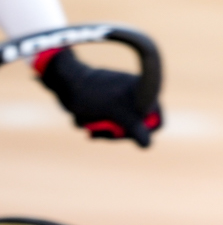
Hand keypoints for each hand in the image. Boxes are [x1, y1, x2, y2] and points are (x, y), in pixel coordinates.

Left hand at [35, 47, 162, 147]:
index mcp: (146, 92)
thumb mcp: (118, 114)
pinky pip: (103, 121)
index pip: (155, 121)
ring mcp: (119, 99)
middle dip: (116, 131)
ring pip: (116, 126)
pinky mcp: (103, 101)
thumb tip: (147, 144)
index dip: (143, 131)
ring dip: (101, 128)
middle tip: (102, 133)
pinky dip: (93, 123)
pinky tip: (81, 118)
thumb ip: (136, 130)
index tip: (126, 130)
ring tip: (88, 125)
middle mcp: (136, 95)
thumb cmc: (94, 95)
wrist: (64, 80)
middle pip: (135, 127)